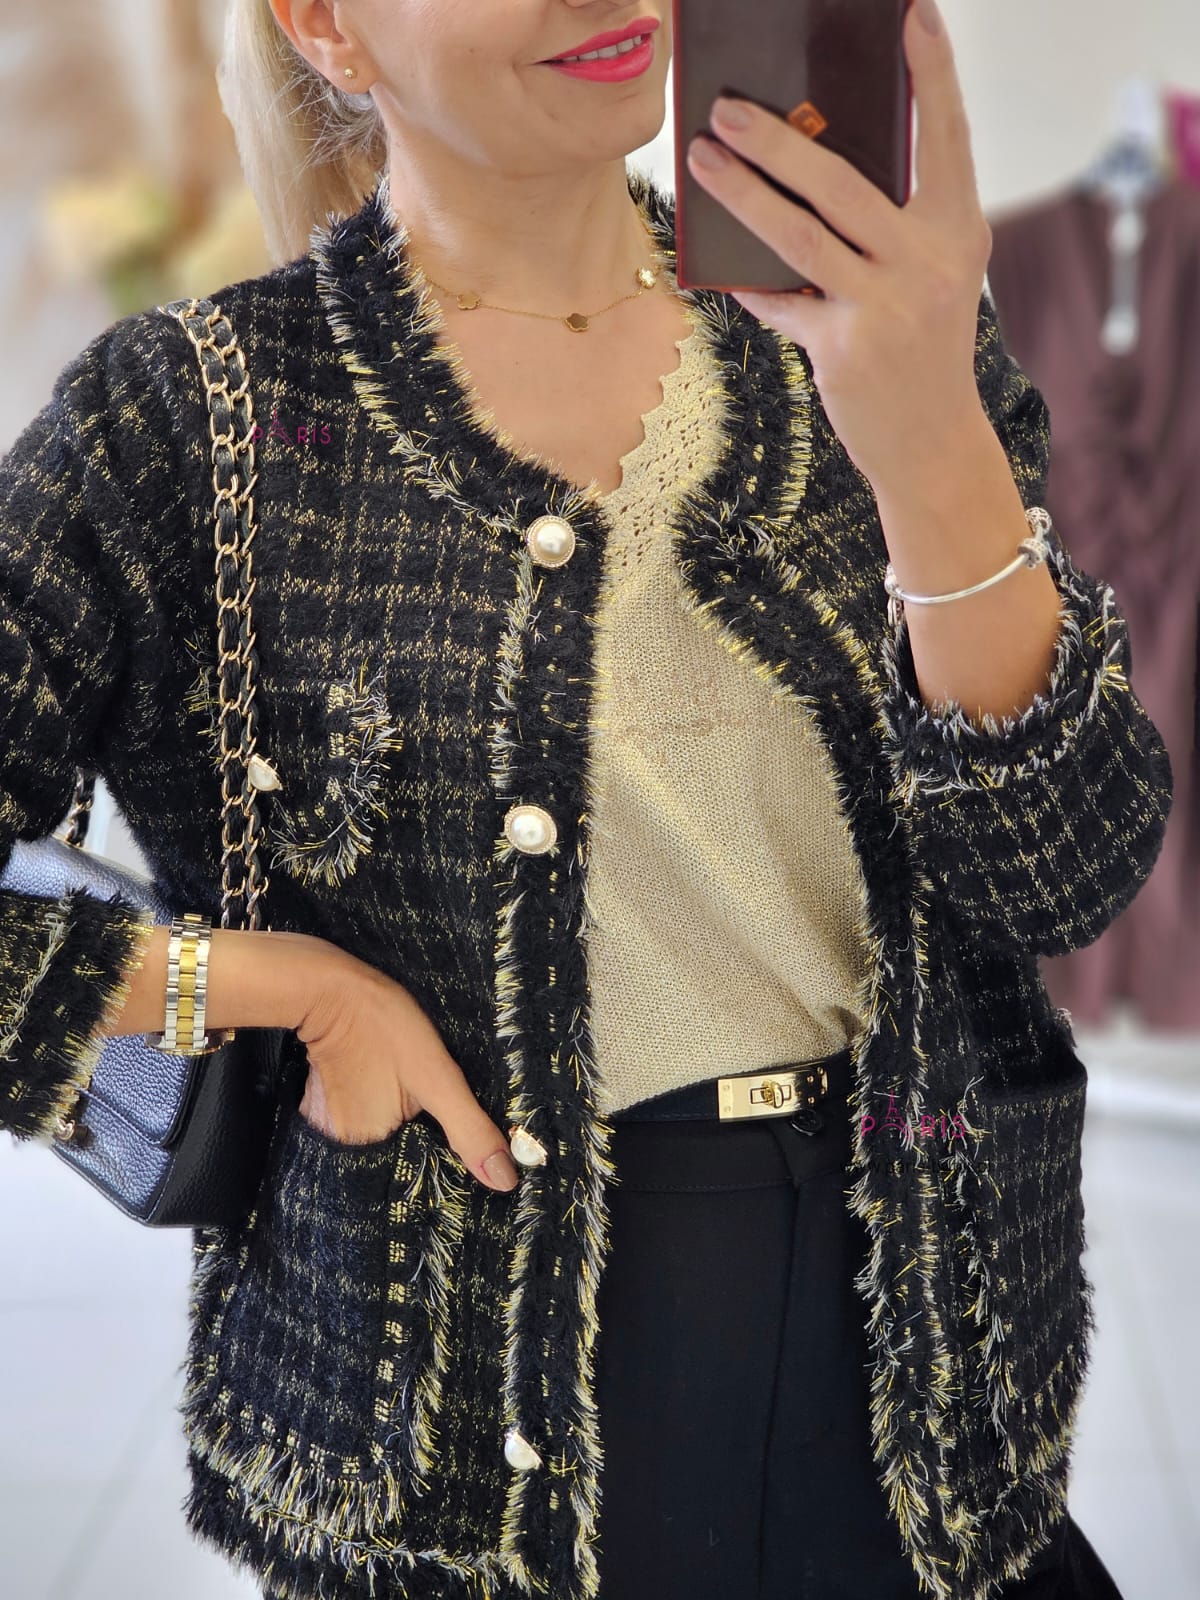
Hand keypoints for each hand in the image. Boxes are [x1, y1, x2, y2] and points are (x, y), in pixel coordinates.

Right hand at [296, 950, 520, 1191]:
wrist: (330, 988)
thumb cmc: (386, 1027)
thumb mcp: (438, 1077)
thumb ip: (469, 1130)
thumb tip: (504, 1182)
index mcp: (371, 1150)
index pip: (417, 1175)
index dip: (445, 1167)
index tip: (468, 1153)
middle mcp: (345, 1147)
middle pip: (397, 1158)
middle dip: (424, 1146)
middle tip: (447, 1120)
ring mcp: (330, 1124)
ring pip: (382, 1138)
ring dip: (403, 1128)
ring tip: (418, 1103)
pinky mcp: (325, 1103)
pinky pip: (362, 1119)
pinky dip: (381, 1110)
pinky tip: (395, 1091)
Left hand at [684, 0, 991, 493]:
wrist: (932, 443)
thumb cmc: (923, 347)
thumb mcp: (933, 276)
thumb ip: (893, 224)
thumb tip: (808, 167)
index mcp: (960, 231)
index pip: (947, 135)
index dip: (931, 71)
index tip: (910, 11)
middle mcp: (930, 263)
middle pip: (842, 183)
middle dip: (777, 140)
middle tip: (727, 106)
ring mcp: (887, 307)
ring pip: (798, 236)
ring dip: (742, 193)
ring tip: (701, 159)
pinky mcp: (844, 349)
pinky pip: (782, 301)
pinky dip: (751, 284)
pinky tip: (721, 266)